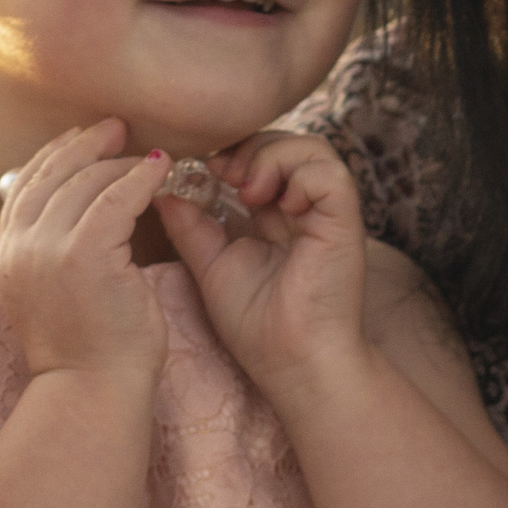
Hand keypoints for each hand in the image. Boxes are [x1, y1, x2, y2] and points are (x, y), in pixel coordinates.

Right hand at [0, 122, 169, 392]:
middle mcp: (19, 248)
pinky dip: (139, 177)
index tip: (81, 137)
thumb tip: (76, 217)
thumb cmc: (88, 353)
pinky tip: (160, 169)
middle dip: (85, 145)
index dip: (54, 155)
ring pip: (83, 182)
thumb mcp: (54, 295)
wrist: (90, 392)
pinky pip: (114, 197)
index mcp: (8, 257)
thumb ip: (53, 254)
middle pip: (50, 175)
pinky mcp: (83, 254)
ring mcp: (47, 249)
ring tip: (145, 152)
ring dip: (117, 160)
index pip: (24, 186)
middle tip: (117, 127)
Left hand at [159, 133, 369, 405]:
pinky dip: (298, 177)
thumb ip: (191, 227)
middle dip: (250, 148)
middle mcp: (308, 210)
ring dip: (272, 157)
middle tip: (223, 174)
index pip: (263, 158)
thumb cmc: (256, 326)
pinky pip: (330, 173)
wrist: (292, 365)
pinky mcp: (345, 222)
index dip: (234, 153)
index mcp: (279, 217)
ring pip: (313, 148)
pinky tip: (276, 206)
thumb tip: (162, 190)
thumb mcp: (211, 266)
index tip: (205, 171)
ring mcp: (329, 214)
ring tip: (248, 191)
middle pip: (288, 143)